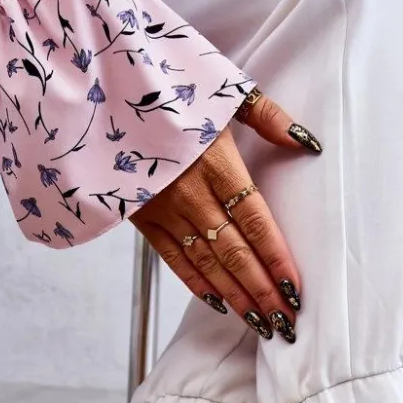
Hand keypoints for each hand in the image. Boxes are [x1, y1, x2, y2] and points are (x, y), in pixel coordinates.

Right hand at [129, 93, 321, 342]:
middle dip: (262, 292)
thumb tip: (307, 142)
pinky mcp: (140, 216)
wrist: (95, 83)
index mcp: (216, 161)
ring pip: (206, 264)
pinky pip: (173, 259)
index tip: (295, 290)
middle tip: (286, 323)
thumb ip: (267, 117)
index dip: (277, 260)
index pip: (256, 222)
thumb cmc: (164, 79)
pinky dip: (196, 284)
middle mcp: (191, 192)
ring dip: (236, 297)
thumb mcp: (221, 87)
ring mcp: (163, 208)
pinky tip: (219, 303)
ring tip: (261, 323)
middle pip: (235, 253)